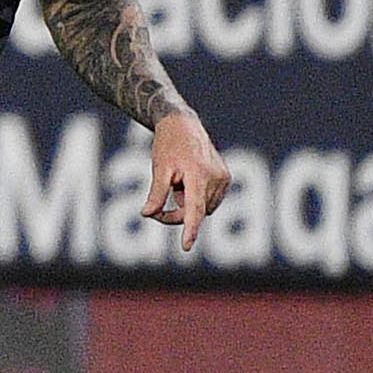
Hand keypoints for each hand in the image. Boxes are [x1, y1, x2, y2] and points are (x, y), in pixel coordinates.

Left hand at [144, 109, 229, 250]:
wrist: (184, 126)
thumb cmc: (168, 145)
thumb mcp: (159, 169)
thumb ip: (156, 193)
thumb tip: (147, 214)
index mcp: (198, 174)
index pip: (195, 208)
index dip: (190, 228)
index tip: (186, 246)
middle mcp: (216, 177)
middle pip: (196, 213)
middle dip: (176, 215)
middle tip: (155, 209)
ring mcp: (224, 179)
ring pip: (204, 210)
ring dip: (187, 207)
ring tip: (176, 185)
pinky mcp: (226, 179)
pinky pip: (209, 202)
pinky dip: (195, 200)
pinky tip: (186, 184)